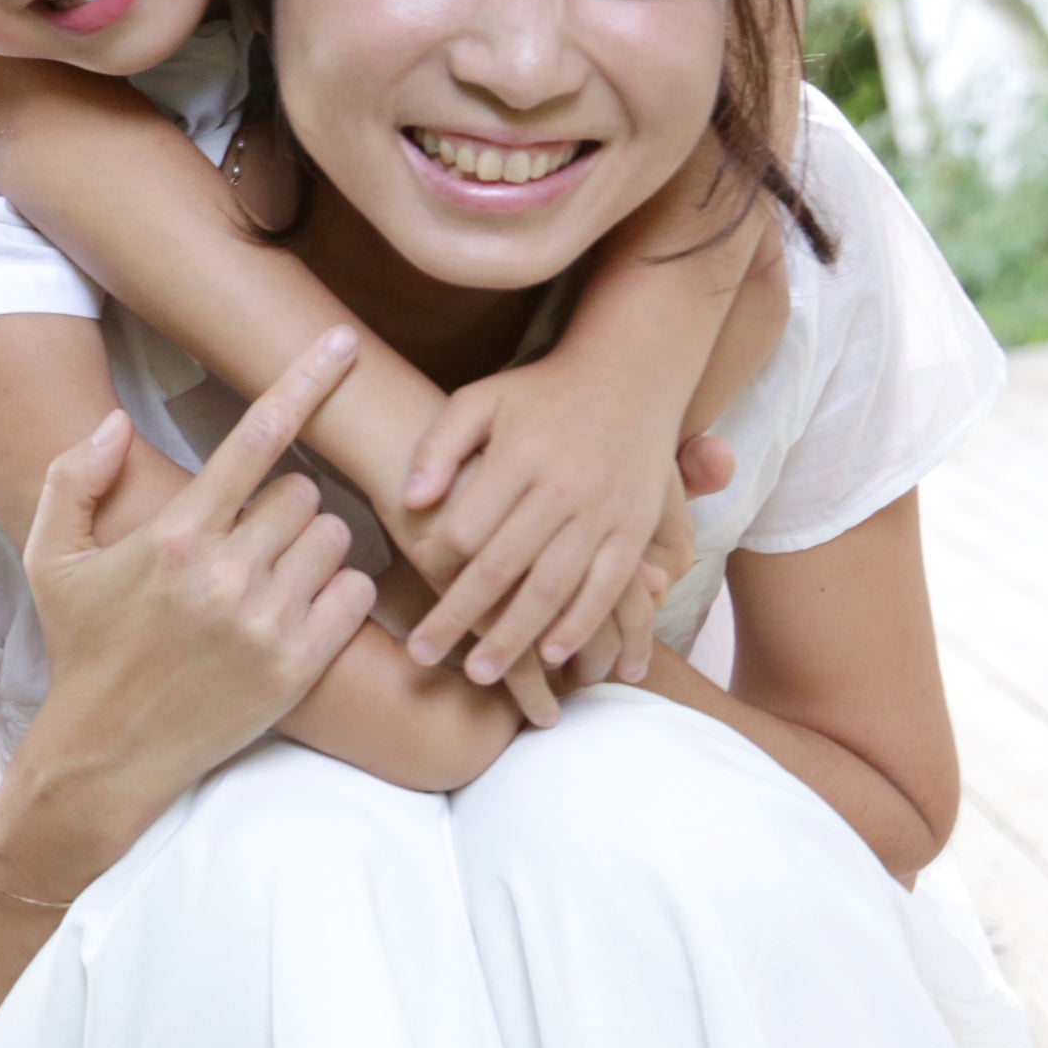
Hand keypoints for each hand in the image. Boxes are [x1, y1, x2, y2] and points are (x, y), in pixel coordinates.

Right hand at [17, 330, 377, 858]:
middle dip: (283, 505)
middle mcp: (223, 574)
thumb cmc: (83, 646)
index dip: (305, 381)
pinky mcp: (296, 667)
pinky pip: (352, 593)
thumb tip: (111, 421)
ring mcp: (265, 623)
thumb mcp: (49, 558)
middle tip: (249, 539)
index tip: (342, 342)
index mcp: (172, 535)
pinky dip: (336, 592)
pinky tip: (296, 608)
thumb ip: (72, 479)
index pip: (255, 438)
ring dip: (311, 546)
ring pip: (334, 537)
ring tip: (269, 577)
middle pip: (303, 491)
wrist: (108, 751)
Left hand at [394, 361, 688, 688]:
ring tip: (481, 673)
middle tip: (423, 656)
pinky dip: (582, 624)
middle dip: (460, 617)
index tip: (412, 586)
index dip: (435, 563)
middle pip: (502, 567)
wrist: (630, 373)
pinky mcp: (635, 529)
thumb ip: (440, 446)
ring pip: (553, 587)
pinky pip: (609, 587)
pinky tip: (554, 655)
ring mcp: (604, 512)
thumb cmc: (540, 391)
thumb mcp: (480, 399)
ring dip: (517, 636)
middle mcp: (563, 488)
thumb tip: (411, 499)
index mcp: (519, 457)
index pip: (467, 526)